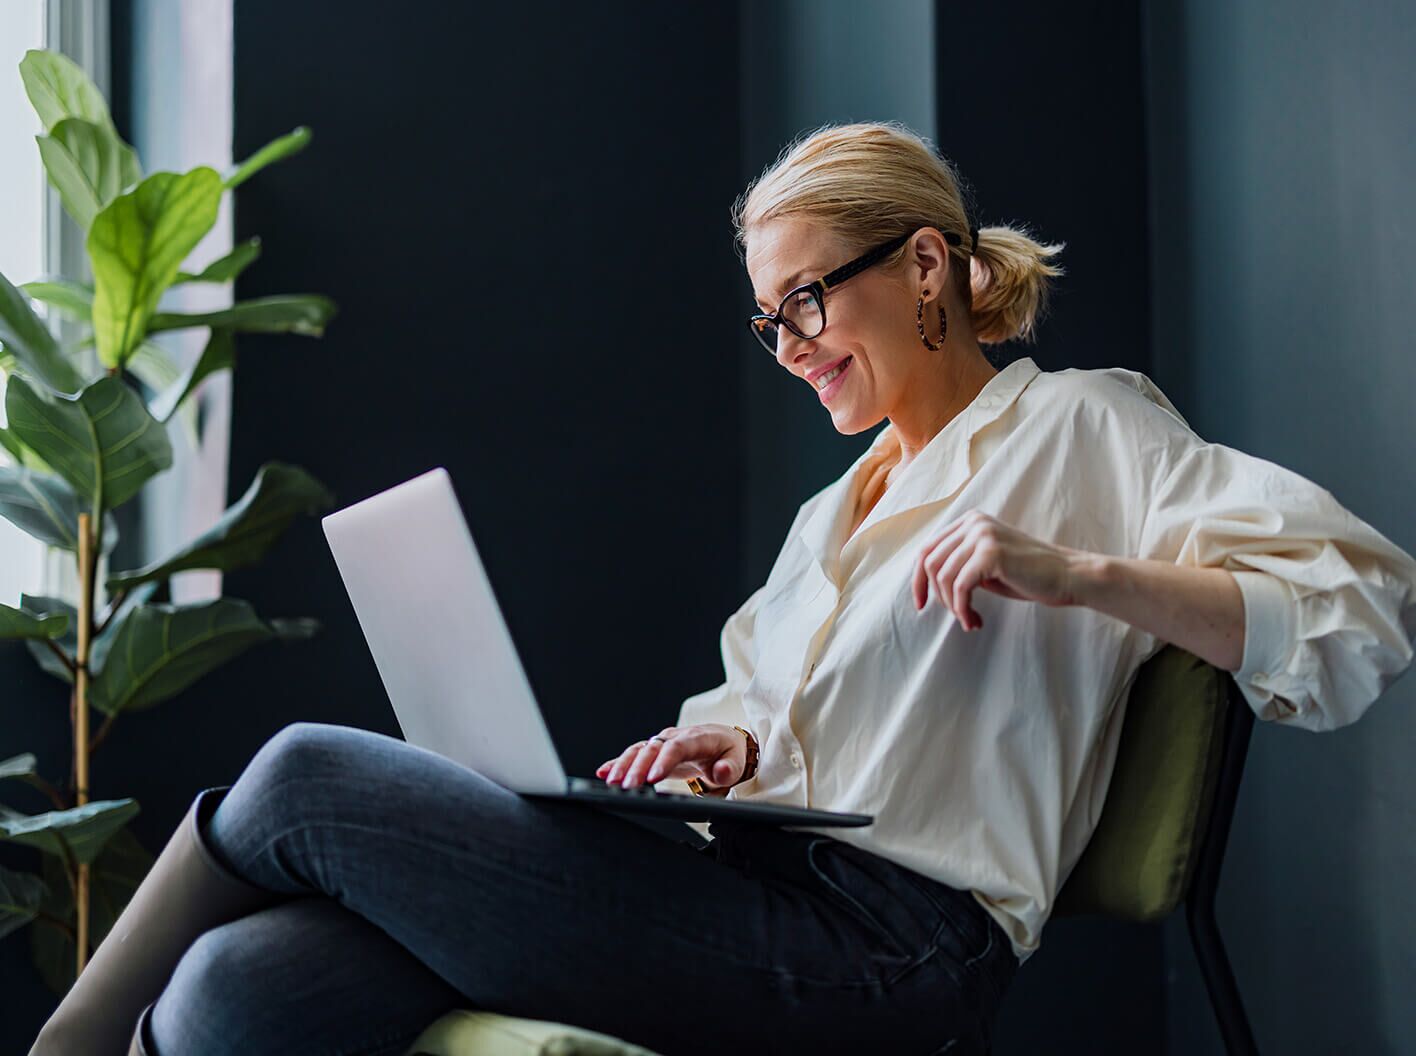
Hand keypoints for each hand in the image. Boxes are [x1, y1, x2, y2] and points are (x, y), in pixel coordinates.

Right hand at [595, 723, 746, 788]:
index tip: (652, 778)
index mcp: (697, 738)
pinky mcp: (655, 751)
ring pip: (639, 750)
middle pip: (653, 749)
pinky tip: (604, 772)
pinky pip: (634, 754)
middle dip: (637, 767)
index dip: (663, 762)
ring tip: (611, 782)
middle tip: (625, 786)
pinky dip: (618, 763)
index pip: (677, 747)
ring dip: (623, 765)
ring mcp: (663, 743)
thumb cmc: (729, 752)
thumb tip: (721, 771)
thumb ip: (730, 767)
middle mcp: (675, 737)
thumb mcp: (738, 760)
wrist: (724, 742)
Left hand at [911, 509, 1087, 629]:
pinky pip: (960, 587)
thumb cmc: (1028, 575)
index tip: (921, 604)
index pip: (927, 549)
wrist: (1067, 576)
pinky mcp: (991, 553)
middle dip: (936, 596)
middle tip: (956, 616)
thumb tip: (925, 583)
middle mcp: (974, 523)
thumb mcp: (986, 565)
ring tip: (969, 620)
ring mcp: (982, 534)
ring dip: (952, 606)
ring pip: (943, 577)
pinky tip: (974, 621)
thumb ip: (959, 565)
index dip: (918, 580)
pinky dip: (963, 609)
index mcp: (970, 521)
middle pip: (929, 562)